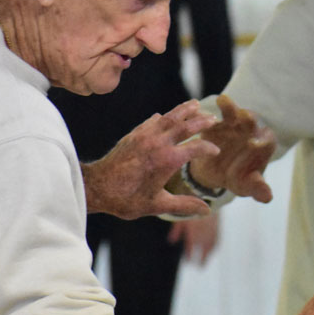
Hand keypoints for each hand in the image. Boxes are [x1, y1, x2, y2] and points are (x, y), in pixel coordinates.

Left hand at [82, 100, 219, 219]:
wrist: (97, 187)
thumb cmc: (126, 199)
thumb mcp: (158, 205)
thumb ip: (184, 205)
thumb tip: (206, 210)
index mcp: (167, 160)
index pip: (196, 148)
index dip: (209, 148)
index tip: (216, 150)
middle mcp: (158, 144)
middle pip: (185, 126)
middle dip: (201, 121)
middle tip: (213, 118)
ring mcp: (145, 136)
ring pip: (169, 117)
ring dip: (184, 110)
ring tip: (195, 104)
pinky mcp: (133, 135)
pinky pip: (152, 121)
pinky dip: (163, 117)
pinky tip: (165, 116)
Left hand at [168, 212, 219, 265]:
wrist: (207, 200)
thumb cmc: (191, 209)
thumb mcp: (182, 218)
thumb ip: (176, 230)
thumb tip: (171, 241)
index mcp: (192, 234)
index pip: (190, 250)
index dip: (189, 257)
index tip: (188, 261)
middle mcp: (202, 236)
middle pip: (202, 252)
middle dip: (200, 260)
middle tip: (198, 267)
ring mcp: (211, 234)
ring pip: (209, 249)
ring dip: (207, 256)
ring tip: (204, 263)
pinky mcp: (217, 230)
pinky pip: (215, 243)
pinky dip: (213, 248)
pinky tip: (211, 250)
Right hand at [188, 94, 274, 203]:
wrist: (216, 175)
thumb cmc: (238, 179)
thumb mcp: (247, 186)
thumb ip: (258, 188)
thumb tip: (267, 197)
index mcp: (263, 145)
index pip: (267, 140)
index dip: (262, 141)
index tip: (255, 144)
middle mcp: (250, 131)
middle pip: (252, 121)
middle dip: (248, 118)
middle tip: (244, 116)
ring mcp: (233, 124)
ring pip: (233, 113)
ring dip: (229, 107)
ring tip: (223, 102)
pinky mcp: (214, 124)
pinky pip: (211, 116)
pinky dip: (206, 113)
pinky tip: (199, 110)